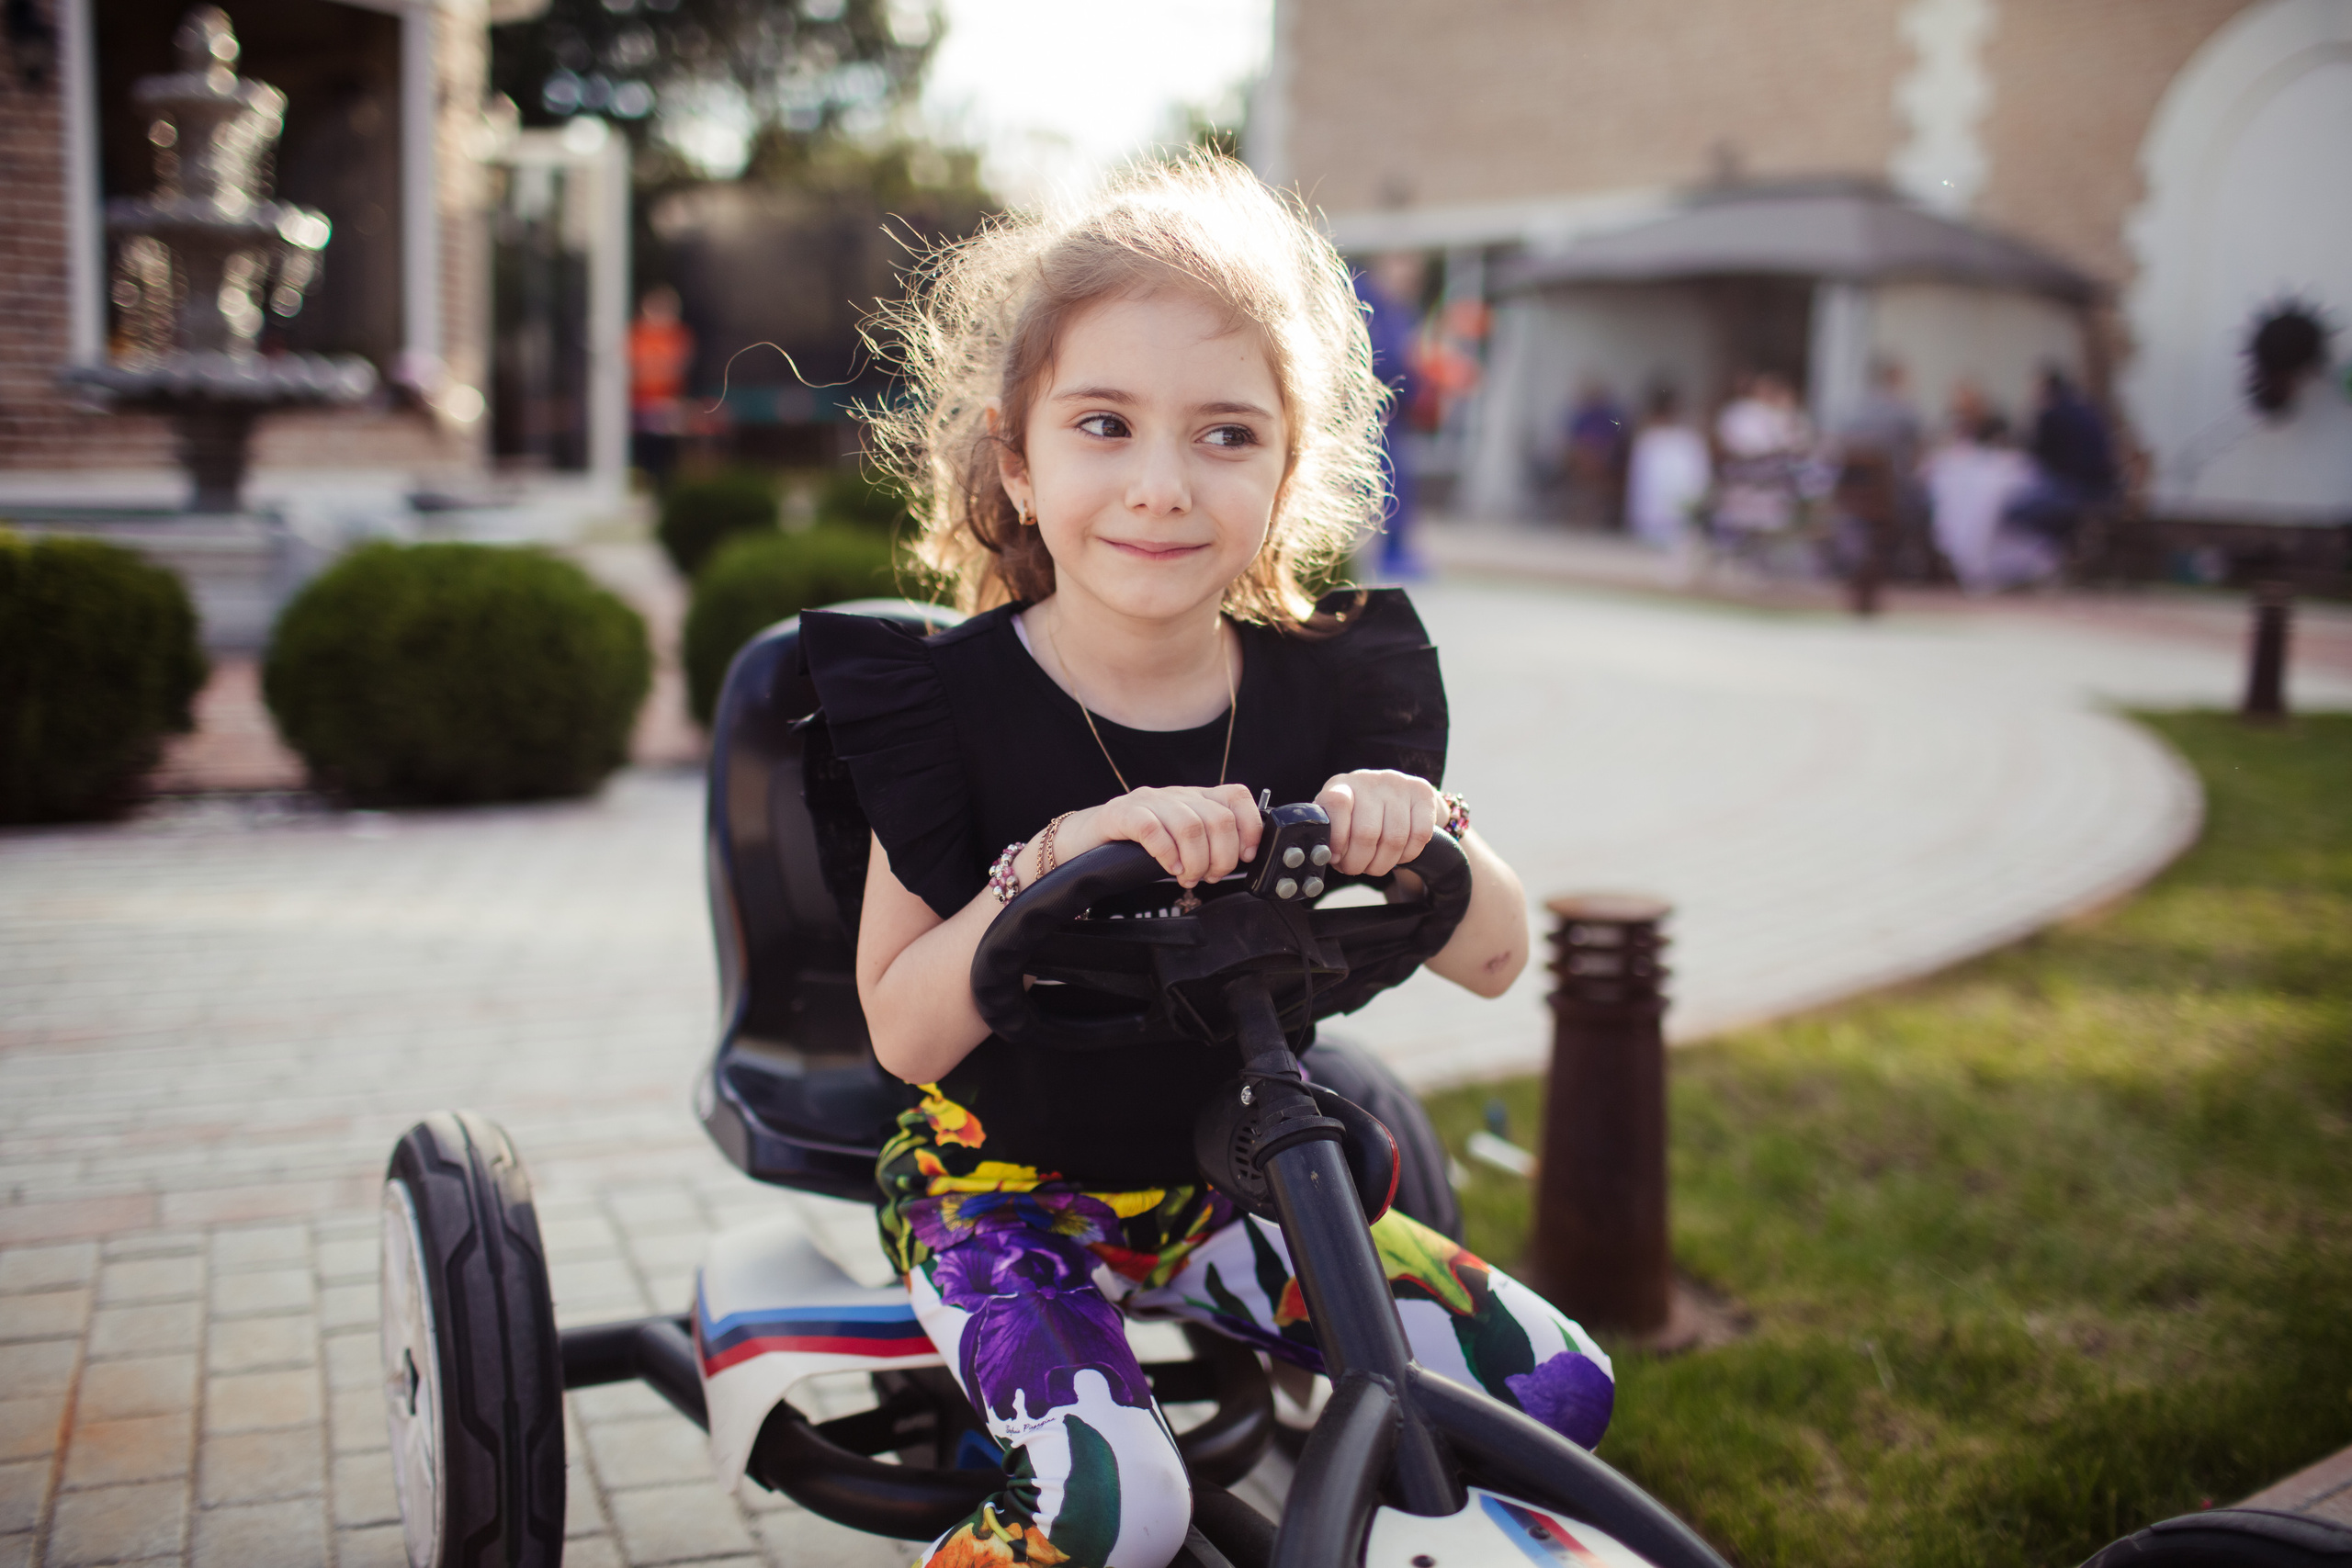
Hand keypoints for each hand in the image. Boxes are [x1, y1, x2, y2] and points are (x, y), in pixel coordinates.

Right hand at [1064, 784, 1263, 887]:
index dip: (1249, 827)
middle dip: (1222, 857)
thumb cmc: (1135, 844)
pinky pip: (1153, 831)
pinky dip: (1167, 854)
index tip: (1246, 855)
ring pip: (1190, 826)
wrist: (1085, 840)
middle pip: (1218, 819)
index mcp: (1193, 798)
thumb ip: (1208, 842)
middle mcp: (1175, 795)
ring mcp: (1148, 802)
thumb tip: (1241, 859)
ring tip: (1188, 877)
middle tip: (1209, 876)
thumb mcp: (1179, 839)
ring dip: (1196, 861)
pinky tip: (1169, 868)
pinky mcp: (1122, 814)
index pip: (1235, 796)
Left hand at [1316, 770, 1441, 876]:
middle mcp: (1370, 781)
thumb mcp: (1336, 819)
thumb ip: (1329, 834)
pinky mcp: (1423, 793)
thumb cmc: (1357, 814)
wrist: (1393, 793)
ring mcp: (1398, 784)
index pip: (1336, 803)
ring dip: (1383, 863)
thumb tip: (1328, 856)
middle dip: (1359, 862)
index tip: (1335, 856)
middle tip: (1355, 868)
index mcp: (1341, 786)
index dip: (1336, 837)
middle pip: (1367, 833)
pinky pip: (1420, 835)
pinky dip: (1407, 855)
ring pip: (1395, 839)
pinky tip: (1397, 855)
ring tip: (1373, 865)